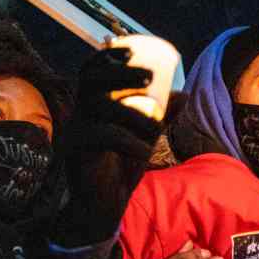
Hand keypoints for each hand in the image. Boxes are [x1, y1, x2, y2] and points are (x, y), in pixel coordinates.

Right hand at [55, 48, 185, 245]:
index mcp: (93, 106)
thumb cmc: (121, 167)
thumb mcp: (144, 137)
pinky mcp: (76, 152)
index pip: (92, 71)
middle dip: (120, 72)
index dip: (108, 58)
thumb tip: (183, 94)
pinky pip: (102, 135)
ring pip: (100, 106)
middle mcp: (80, 114)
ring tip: (153, 127)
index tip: (132, 52)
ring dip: (132, 113)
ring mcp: (75, 131)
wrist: (105, 205)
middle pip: (91, 80)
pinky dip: (128, 140)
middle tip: (149, 77)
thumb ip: (159, 117)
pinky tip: (143, 151)